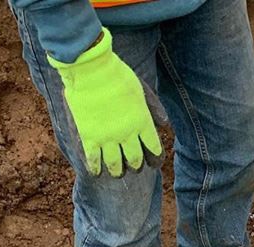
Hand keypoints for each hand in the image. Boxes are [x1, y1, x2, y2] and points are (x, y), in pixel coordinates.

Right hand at [49, 29, 162, 177]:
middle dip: (136, 165)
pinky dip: (96, 168)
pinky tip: (97, 171)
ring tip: (117, 172)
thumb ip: (154, 106)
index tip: (154, 162)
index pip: (154, 148)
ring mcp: (108, 137)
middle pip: (135, 160)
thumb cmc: (116, 74)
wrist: (89, 67)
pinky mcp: (89, 137)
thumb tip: (165, 125)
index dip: (155, 158)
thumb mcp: (141, 88)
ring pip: (115, 165)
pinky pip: (93, 160)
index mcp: (142, 122)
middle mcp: (127, 134)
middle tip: (134, 166)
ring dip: (118, 171)